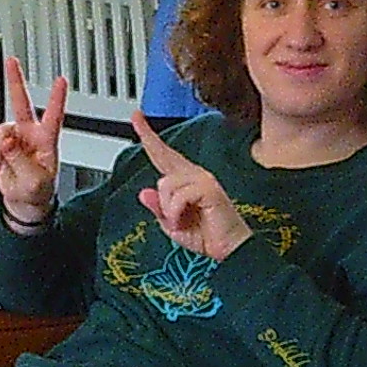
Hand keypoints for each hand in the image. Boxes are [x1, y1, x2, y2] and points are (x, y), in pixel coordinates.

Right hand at [0, 53, 66, 227]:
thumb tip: (6, 142)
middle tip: (12, 62)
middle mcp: (30, 135)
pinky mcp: (1, 147)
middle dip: (16, 81)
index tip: (61, 80)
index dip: (57, 98)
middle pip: (21, 103)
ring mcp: (14, 139)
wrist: (25, 204)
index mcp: (46, 141)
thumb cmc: (37, 193)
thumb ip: (19, 160)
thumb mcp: (33, 181)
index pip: (54, 115)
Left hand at [132, 115, 251, 261]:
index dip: (149, 137)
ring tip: (179, 221)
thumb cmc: (206, 236)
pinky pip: (178, 195)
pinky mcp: (209, 188)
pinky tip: (183, 220)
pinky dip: (174, 212)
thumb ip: (158, 209)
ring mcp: (202, 179)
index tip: (137, 118)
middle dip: (148, 136)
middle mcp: (194, 175)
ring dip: (167, 209)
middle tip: (136, 118)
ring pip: (165, 184)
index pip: (164, 156)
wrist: (229, 248)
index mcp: (185, 181)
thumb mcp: (172, 225)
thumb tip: (143, 193)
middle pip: (164, 154)